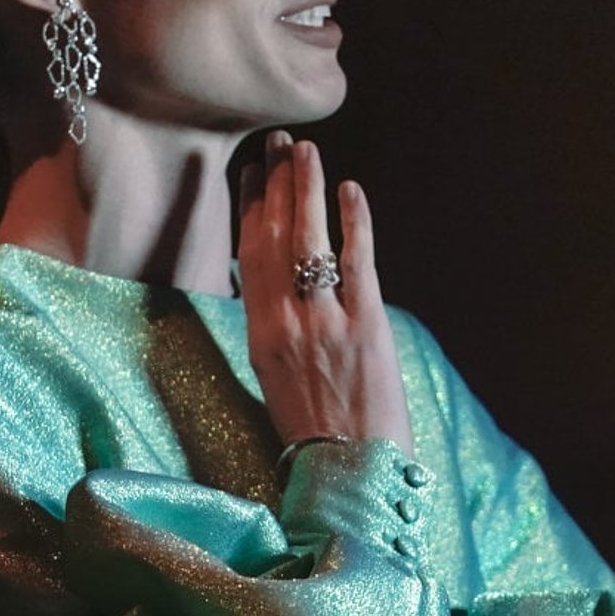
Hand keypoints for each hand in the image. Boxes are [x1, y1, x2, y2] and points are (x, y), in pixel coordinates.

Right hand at [238, 130, 413, 456]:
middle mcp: (285, 321)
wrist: (350, 472)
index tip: (251, 173)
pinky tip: (351, 190)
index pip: (249, 257)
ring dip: (307, 190)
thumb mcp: (276, 377)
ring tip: (305, 151)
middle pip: (274, 238)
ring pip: (309, 241)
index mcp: (260, 334)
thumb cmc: (315, 431)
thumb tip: (272, 288)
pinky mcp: (365, 325)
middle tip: (276, 143)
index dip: (249, 209)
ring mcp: (324, 321)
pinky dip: (354, 222)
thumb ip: (274, 328)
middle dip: (275, 185)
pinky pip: (357, 262)